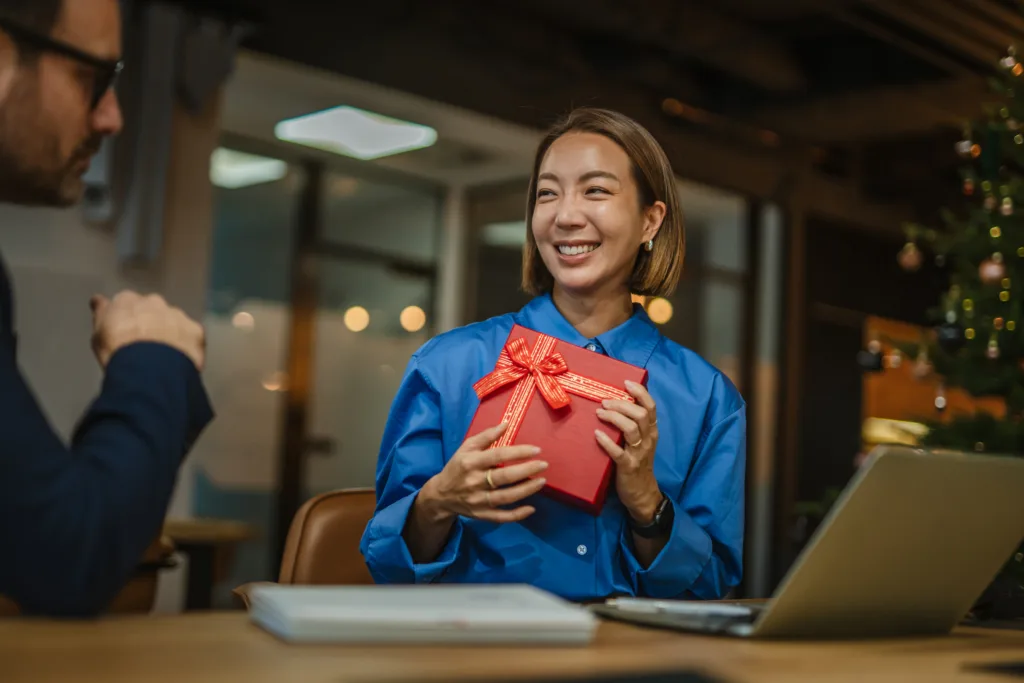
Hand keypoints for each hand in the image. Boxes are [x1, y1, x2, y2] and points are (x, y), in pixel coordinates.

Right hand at [90, 291, 205, 370]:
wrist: (149, 368)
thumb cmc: (118, 352)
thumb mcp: (98, 335)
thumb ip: (102, 314)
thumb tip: (98, 300)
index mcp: (127, 300)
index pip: (126, 303)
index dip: (127, 317)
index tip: (126, 329)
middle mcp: (154, 302)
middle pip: (152, 309)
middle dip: (151, 321)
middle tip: (146, 344)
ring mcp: (177, 314)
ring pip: (174, 320)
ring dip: (171, 332)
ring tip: (164, 354)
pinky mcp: (196, 330)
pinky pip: (192, 335)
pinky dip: (188, 344)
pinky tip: (181, 358)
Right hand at [420, 423, 547, 523]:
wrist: (441, 495)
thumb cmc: (458, 467)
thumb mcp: (466, 448)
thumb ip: (486, 436)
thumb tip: (506, 424)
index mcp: (471, 462)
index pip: (498, 455)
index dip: (518, 452)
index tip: (536, 449)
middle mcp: (474, 481)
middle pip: (504, 477)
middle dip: (526, 470)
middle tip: (543, 464)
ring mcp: (478, 500)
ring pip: (506, 497)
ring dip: (526, 490)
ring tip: (541, 481)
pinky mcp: (481, 515)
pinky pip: (501, 517)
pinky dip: (517, 515)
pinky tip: (531, 508)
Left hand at [595, 380, 661, 523]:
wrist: (642, 494)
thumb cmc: (638, 464)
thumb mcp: (641, 442)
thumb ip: (633, 426)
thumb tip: (616, 404)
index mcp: (651, 432)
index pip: (651, 407)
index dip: (640, 393)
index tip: (626, 383)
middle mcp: (648, 440)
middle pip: (639, 414)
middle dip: (621, 404)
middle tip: (604, 401)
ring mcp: (639, 453)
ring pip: (630, 429)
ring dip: (614, 417)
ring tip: (600, 412)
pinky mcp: (628, 467)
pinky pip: (618, 452)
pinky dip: (606, 442)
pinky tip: (596, 434)